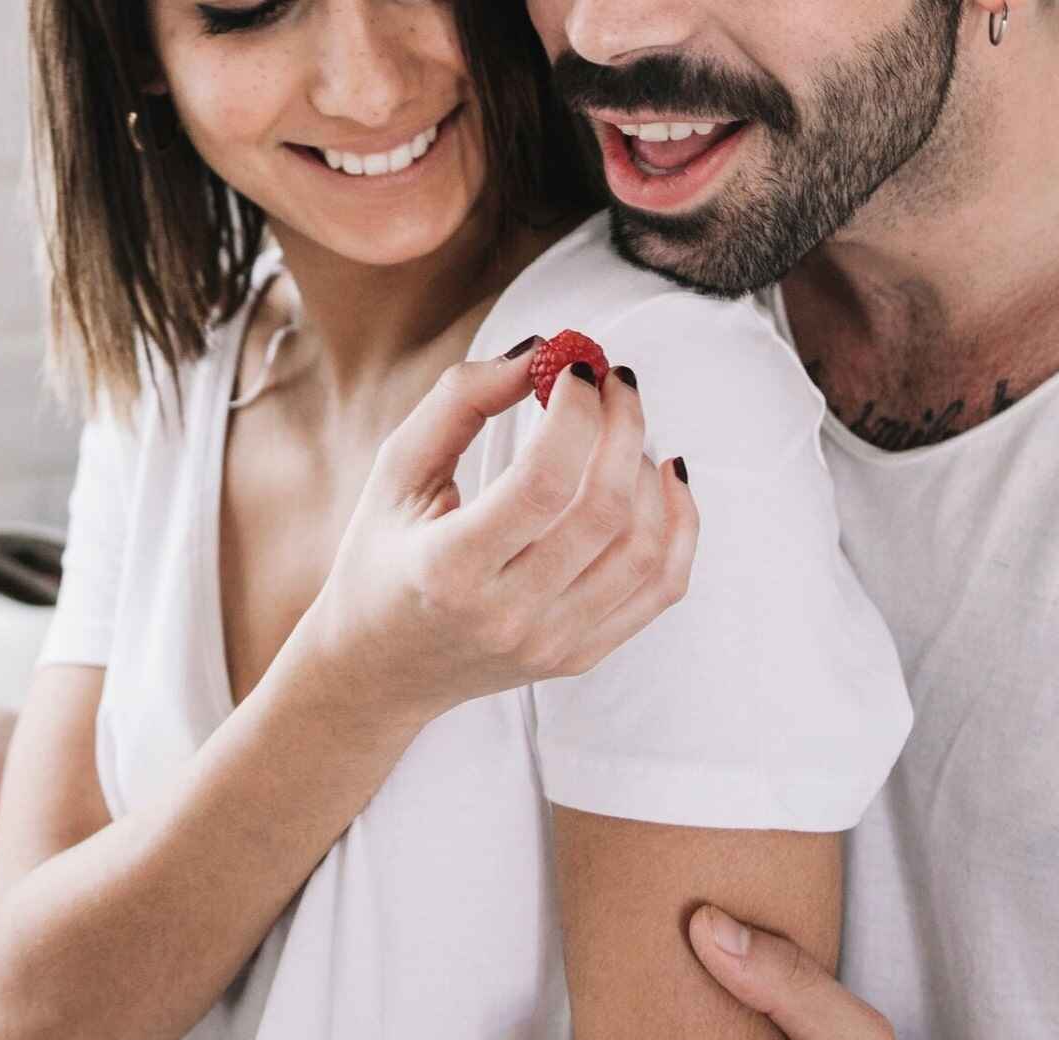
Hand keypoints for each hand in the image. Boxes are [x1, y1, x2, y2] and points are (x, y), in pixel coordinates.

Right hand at [303, 341, 698, 724]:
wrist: (380, 669)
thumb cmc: (383, 556)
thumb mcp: (396, 472)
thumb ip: (460, 401)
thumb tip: (542, 352)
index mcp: (448, 570)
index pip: (542, 482)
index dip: (575, 413)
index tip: (577, 368)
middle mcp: (506, 616)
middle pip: (603, 511)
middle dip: (623, 426)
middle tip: (615, 380)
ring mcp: (551, 644)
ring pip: (644, 548)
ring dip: (645, 469)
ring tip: (620, 431)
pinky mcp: (580, 656)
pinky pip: (662, 588)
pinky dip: (679, 524)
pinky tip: (661, 477)